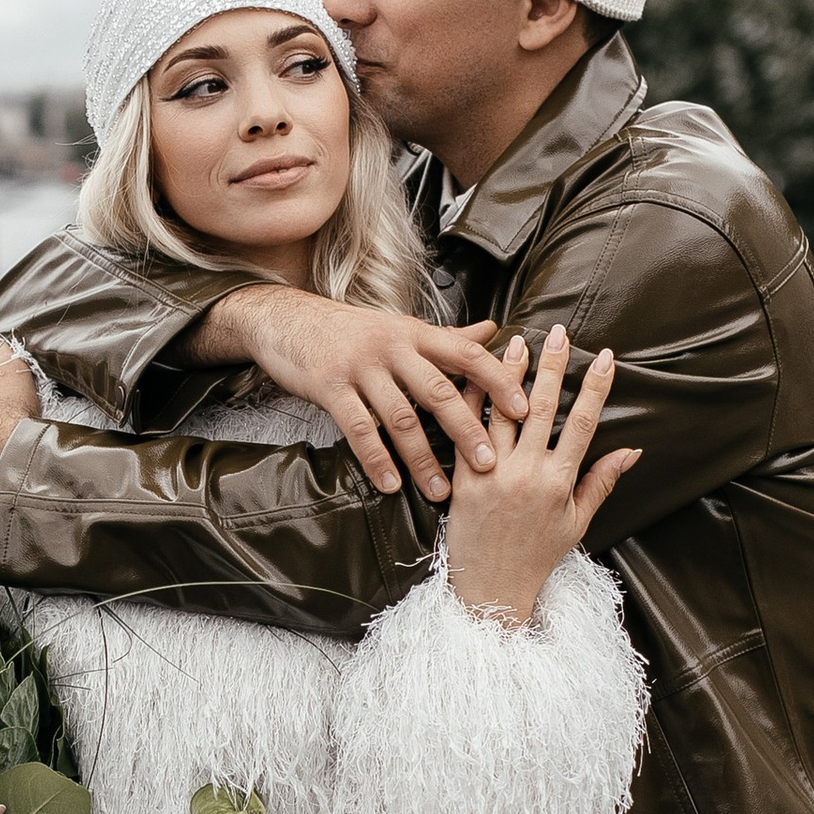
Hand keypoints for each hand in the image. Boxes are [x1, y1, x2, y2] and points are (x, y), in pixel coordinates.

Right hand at [201, 293, 526, 495]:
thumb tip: (494, 332)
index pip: (466, 355)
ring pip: (400, 417)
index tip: (524, 409)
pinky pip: (358, 428)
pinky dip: (376, 460)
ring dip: (422, 459)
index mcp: (416, 334)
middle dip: (466, 430)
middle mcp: (393, 347)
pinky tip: (391, 485)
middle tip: (490, 466)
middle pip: (438, 391)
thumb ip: (448, 337)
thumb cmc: (353, 331)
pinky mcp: (330, 386)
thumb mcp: (402, 328)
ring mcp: (360, 367)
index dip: (497, 380)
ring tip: (440, 492)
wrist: (290, 320)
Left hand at [440, 326, 639, 625]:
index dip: (595, 387)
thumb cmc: (537, 557)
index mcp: (560, 481)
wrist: (491, 587)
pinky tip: (472, 375)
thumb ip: (601, 483)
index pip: (583, 423)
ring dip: (510, 374)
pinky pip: (466, 432)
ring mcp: (493, 474)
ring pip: (502, 412)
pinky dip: (470, 402)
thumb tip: (632, 450)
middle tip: (559, 332)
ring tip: (517, 342)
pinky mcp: (463, 479)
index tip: (605, 356)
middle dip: (553, 366)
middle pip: (542, 407)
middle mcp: (528, 472)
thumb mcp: (577, 522)